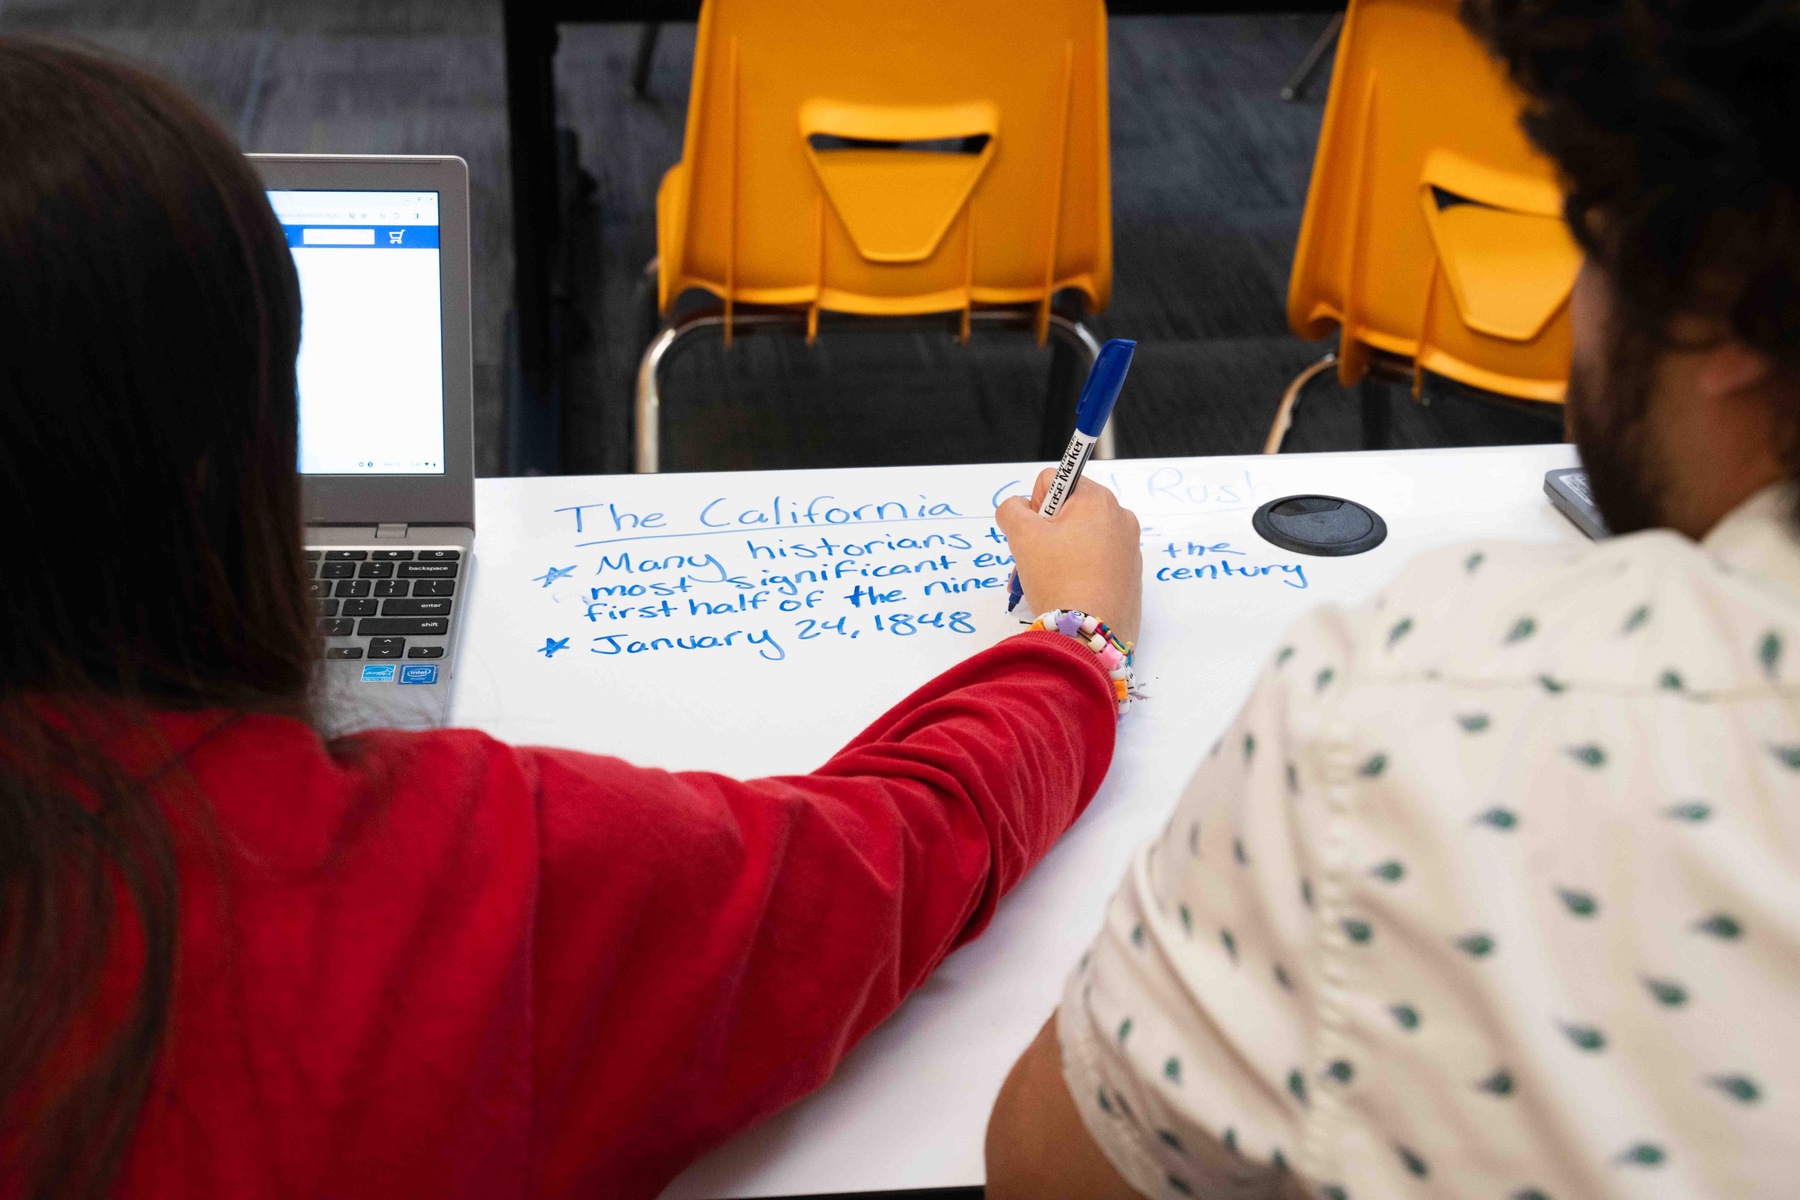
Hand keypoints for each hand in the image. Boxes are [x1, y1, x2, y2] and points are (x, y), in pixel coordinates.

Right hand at [996, 468, 1142, 645]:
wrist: (1089, 635)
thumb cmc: (1057, 577)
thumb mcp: (1021, 536)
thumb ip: (1011, 509)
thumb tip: (1017, 508)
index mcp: (1098, 500)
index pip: (1054, 481)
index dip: (1034, 506)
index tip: (1033, 533)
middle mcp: (1120, 518)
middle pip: (1067, 512)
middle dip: (1043, 534)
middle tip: (1033, 561)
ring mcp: (1128, 549)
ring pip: (1078, 539)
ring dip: (1055, 554)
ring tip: (1043, 582)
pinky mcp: (1129, 577)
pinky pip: (1094, 562)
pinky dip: (1075, 572)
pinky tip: (1064, 593)